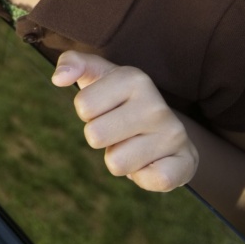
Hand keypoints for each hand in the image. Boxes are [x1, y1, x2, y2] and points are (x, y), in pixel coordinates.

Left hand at [52, 51, 197, 191]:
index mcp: (134, 78)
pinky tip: (151, 161)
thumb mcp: (97, 75)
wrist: (167, 128)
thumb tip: (58, 78)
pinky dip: (142, 178)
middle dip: (101, 138)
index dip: (88, 113)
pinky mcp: (186, 162)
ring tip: (135, 144)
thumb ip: (72, 63)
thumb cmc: (120, 100)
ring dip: (120, 159)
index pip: (83, 106)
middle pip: (95, 136)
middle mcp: (156, 104)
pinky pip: (148, 180)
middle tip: (119, 130)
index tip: (106, 108)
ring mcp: (174, 133)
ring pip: (116, 163)